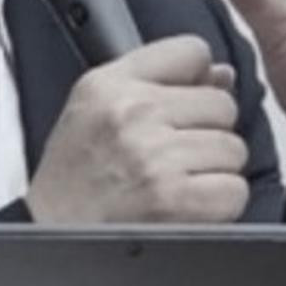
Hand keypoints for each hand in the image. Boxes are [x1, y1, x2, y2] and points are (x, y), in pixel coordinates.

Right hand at [26, 35, 247, 224]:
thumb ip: (157, 81)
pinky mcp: (175, 199)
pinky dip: (218, 204)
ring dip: (213, 171)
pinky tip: (185, 206)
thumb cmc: (74, 175)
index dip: (196, 80)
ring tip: (174, 182)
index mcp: (110, 84)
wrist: (51, 235)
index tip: (180, 105)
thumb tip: (222, 74)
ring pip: (234, 148)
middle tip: (170, 155)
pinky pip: (235, 189)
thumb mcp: (94, 109)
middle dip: (206, 131)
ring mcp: (155, 157)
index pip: (192, 51)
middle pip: (223, 104)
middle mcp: (133, 113)